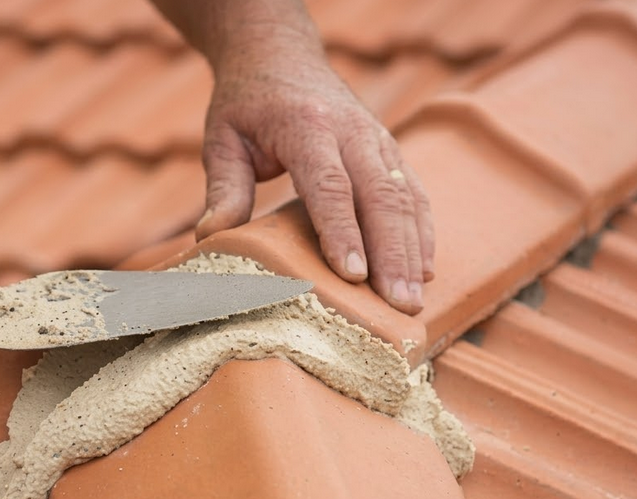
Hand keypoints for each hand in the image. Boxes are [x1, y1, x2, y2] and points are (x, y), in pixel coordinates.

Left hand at [195, 25, 433, 313]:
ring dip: (413, 250)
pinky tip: (424, 269)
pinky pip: (414, 192)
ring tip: (413, 301)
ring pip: (405, 196)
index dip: (343, 231)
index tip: (353, 275)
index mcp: (307, 125)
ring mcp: (377, 138)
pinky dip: (422, 231)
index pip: (330, 184)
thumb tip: (211, 237)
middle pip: (380, 195)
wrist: (279, 54)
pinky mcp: (389, 150)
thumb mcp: (222, 138)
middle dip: (392, 254)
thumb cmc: (246, 103)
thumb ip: (224, 187)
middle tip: (398, 306)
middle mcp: (352, 130)